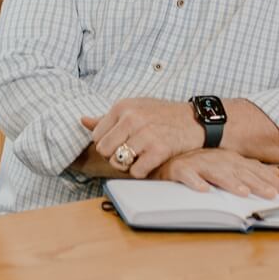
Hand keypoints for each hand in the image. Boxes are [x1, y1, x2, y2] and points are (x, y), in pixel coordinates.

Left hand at [84, 98, 203, 177]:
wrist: (197, 120)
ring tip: (138, 158)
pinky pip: (136, 171)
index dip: (106, 143)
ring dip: (126, 166)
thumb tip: (82, 121)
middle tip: (127, 154)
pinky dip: (141, 172)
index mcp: (122, 107)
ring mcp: (145, 134)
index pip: (96, 135)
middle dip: (113, 156)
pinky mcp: (159, 150)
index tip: (119, 143)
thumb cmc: (162, 114)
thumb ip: (107, 117)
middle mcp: (131, 119)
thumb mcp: (135, 108)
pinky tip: (149, 163)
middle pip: (103, 150)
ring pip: (117, 162)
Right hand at [151, 148, 278, 198]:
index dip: (269, 180)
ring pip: (215, 173)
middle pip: (238, 172)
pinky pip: (186, 175)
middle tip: (271, 194)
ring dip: (229, 182)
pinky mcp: (178, 169)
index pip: (253, 169)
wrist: (165, 157)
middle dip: (255, 183)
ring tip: (241, 193)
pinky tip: (202, 189)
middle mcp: (215, 159)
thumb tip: (275, 172)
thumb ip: (250, 169)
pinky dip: (194, 181)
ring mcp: (196, 163)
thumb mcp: (227, 165)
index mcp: (228, 159)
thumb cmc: (198, 164)